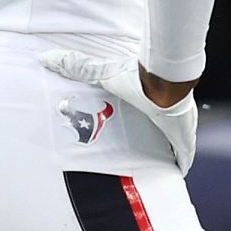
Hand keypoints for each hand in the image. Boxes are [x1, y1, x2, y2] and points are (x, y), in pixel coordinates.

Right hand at [40, 51, 197, 166]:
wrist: (165, 85)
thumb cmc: (137, 80)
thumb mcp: (102, 75)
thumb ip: (76, 66)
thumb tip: (44, 57)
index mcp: (150, 103)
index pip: (148, 115)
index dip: (145, 122)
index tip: (137, 131)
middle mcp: (165, 116)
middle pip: (161, 132)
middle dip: (155, 141)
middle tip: (142, 155)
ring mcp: (179, 129)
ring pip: (173, 145)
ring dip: (167, 154)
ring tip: (155, 168)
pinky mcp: (185, 141)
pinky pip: (184, 158)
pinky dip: (180, 165)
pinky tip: (176, 174)